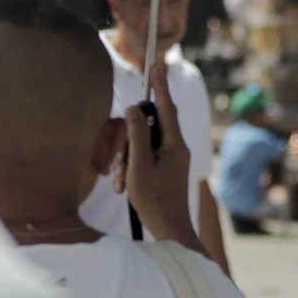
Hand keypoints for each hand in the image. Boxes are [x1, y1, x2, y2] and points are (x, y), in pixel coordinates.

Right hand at [122, 66, 198, 250]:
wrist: (170, 230)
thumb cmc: (156, 200)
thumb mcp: (140, 165)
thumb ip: (137, 135)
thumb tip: (133, 110)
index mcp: (175, 144)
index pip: (167, 107)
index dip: (160, 87)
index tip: (157, 67)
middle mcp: (176, 149)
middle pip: (148, 129)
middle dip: (129, 144)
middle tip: (121, 165)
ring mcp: (171, 160)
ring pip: (143, 146)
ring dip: (127, 161)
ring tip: (122, 183)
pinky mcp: (165, 170)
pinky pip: (144, 160)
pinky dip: (132, 170)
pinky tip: (125, 187)